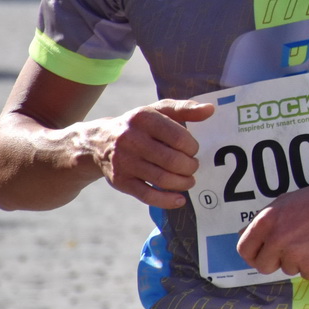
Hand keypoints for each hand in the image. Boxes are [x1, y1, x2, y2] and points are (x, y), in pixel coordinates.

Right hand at [83, 100, 215, 208]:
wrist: (98, 142)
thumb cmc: (139, 125)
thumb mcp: (158, 110)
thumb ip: (185, 108)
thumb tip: (210, 110)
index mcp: (143, 119)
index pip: (179, 138)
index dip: (192, 147)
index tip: (193, 150)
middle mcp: (130, 140)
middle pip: (173, 161)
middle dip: (190, 167)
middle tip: (193, 166)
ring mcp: (124, 162)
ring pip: (162, 179)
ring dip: (183, 183)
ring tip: (189, 180)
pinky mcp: (120, 181)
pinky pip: (148, 196)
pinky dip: (167, 200)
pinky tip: (179, 199)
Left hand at [236, 177, 308, 280]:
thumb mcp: (286, 202)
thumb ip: (264, 220)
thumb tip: (244, 235)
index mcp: (267, 221)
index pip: (244, 249)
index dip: (252, 253)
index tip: (261, 253)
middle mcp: (277, 239)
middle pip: (263, 266)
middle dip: (274, 261)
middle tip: (289, 251)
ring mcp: (294, 255)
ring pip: (287, 269)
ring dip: (297, 260)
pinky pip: (306, 274)